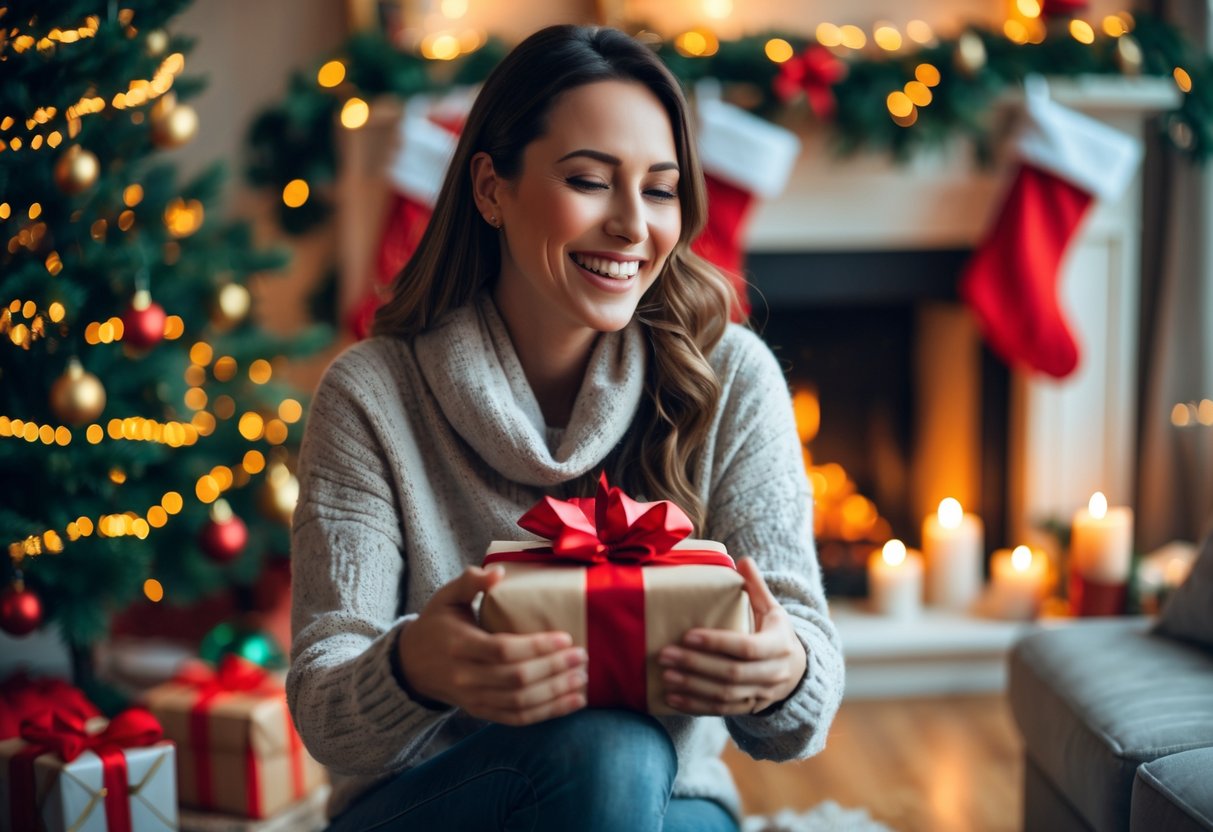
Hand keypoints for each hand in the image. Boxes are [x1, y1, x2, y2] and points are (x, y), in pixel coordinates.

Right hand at [397, 565, 587, 725]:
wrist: (411, 665)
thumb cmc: (437, 625)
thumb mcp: (447, 597)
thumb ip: (471, 581)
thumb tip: (499, 573)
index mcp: (458, 645)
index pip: (502, 650)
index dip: (536, 647)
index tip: (566, 637)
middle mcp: (465, 677)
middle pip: (516, 680)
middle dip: (553, 669)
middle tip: (582, 656)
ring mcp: (473, 699)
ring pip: (520, 703)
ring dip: (555, 693)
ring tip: (582, 679)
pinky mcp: (481, 712)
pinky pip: (518, 718)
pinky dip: (548, 713)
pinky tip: (572, 702)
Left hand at [658, 557, 806, 715]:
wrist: (799, 671)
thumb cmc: (777, 634)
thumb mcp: (773, 610)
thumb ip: (757, 587)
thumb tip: (743, 560)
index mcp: (779, 645)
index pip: (746, 647)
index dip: (716, 643)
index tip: (688, 635)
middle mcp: (772, 673)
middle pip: (731, 673)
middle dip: (696, 665)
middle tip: (665, 655)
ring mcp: (761, 694)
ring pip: (724, 695)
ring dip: (692, 687)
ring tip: (666, 675)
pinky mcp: (749, 708)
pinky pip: (721, 711)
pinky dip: (695, 706)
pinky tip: (672, 698)